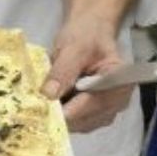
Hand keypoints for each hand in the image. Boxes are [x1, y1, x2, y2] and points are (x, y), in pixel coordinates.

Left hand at [42, 0, 141, 132]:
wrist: (89, 31)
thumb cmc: (85, 35)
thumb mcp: (73, 46)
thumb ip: (63, 70)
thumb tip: (49, 95)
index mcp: (121, 81)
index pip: (97, 102)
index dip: (73, 109)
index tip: (47, 110)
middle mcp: (119, 101)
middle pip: (89, 118)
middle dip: (63, 115)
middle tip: (35, 109)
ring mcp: (107, 110)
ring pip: (81, 124)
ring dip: (60, 117)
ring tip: (39, 105)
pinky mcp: (94, 114)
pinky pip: (77, 122)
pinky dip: (62, 116)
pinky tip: (48, 105)